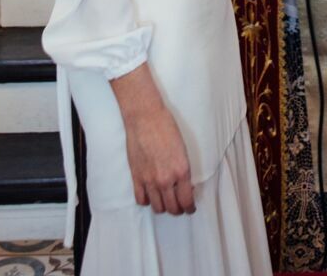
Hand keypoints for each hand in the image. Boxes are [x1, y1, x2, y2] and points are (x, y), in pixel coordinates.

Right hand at [111, 64, 195, 214]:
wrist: (145, 117)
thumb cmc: (166, 127)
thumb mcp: (183, 149)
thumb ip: (183, 170)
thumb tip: (185, 184)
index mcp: (181, 170)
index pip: (187, 201)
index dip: (189, 208)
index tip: (190, 208)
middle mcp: (166, 179)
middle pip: (172, 208)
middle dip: (178, 209)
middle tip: (179, 205)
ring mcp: (149, 180)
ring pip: (157, 208)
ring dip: (163, 207)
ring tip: (165, 202)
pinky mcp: (136, 177)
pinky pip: (141, 200)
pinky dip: (147, 201)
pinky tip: (150, 196)